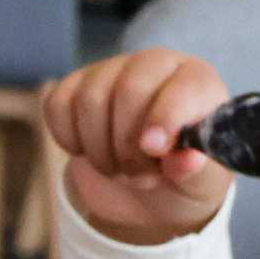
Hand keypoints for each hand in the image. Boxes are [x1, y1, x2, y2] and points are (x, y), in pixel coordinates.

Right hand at [39, 48, 234, 246]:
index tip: (154, 150)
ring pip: (90, 100)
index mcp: (196, 82)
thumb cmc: (182, 178)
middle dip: (128, 145)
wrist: (146, 192)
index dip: (165, 118)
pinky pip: (57, 105)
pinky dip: (68, 138)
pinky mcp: (74, 87)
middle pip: (129, 89)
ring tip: (118, 168)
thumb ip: (197, 170)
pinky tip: (89, 151)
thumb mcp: (202, 183)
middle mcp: (154, 65)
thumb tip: (185, 161)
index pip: (180, 88)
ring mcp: (110, 72)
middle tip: (140, 176)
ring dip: (99, 150)